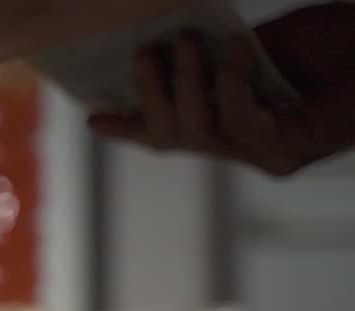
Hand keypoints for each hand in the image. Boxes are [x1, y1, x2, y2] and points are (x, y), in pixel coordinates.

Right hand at [88, 4, 354, 176]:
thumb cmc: (331, 42)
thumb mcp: (255, 45)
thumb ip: (214, 59)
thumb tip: (162, 49)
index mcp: (232, 122)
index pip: (169, 131)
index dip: (131, 126)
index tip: (92, 116)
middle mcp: (245, 146)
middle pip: (174, 138)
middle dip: (150, 96)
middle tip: (143, 53)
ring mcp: (267, 155)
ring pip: (199, 134)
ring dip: (185, 85)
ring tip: (186, 43)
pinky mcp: (290, 153)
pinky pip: (242, 120)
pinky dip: (233, 81)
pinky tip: (241, 48)